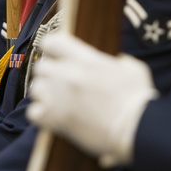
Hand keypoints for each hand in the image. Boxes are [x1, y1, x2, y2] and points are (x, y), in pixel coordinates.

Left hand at [27, 32, 157, 166]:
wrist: (135, 129)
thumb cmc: (137, 100)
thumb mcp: (134, 70)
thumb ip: (122, 62)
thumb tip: (119, 61)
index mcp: (85, 59)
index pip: (52, 41)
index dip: (52, 48)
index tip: (57, 55)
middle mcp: (67, 74)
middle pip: (40, 66)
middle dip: (49, 74)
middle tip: (60, 83)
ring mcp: (58, 96)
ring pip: (35, 88)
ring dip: (44, 94)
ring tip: (57, 102)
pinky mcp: (54, 119)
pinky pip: (33, 113)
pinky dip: (41, 116)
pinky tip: (53, 118)